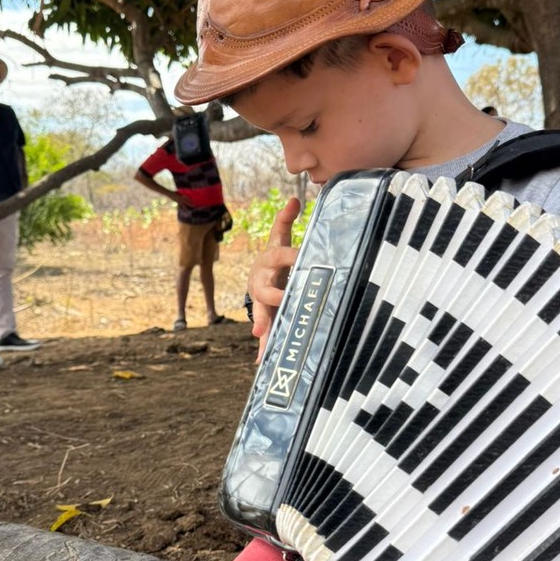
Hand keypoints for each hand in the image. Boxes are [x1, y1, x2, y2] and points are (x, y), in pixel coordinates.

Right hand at [247, 197, 300, 360]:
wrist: (257, 279)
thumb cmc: (274, 259)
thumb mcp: (278, 240)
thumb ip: (285, 221)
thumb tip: (294, 199)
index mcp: (269, 262)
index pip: (280, 256)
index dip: (290, 255)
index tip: (302, 256)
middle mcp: (262, 283)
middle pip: (265, 289)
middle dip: (272, 294)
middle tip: (282, 298)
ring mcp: (262, 302)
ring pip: (261, 313)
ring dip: (262, 323)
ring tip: (261, 333)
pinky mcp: (266, 317)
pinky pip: (264, 333)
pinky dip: (263, 347)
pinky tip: (262, 361)